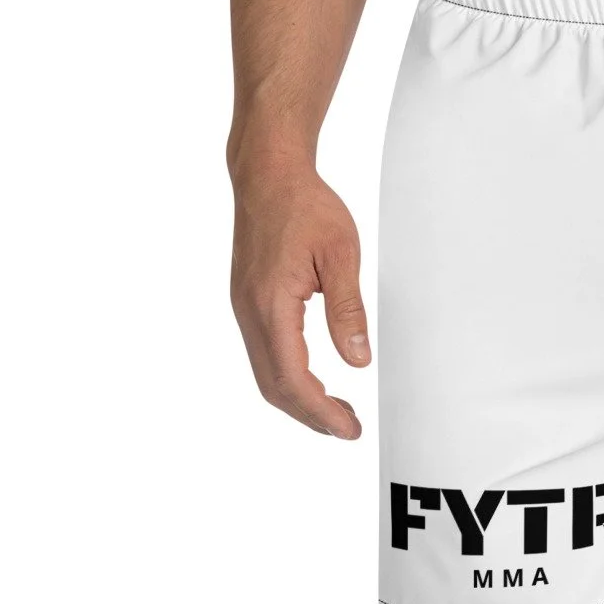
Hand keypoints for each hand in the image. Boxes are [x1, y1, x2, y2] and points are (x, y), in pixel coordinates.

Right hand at [229, 160, 367, 437]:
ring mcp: (245, 309)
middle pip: (275, 387)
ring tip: (337, 412)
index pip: (293, 378)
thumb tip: (358, 361)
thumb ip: (348, 311)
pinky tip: (315, 381)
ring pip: (266, 375)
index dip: (322, 412)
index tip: (350, 429)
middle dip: (311, 416)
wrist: (268, 173)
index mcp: (271, 303)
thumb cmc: (305, 205)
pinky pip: (264, 355)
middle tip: (349, 429)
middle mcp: (250, 312)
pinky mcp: (248, 303)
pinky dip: (289, 378)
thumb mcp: (341, 255)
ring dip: (300, 400)